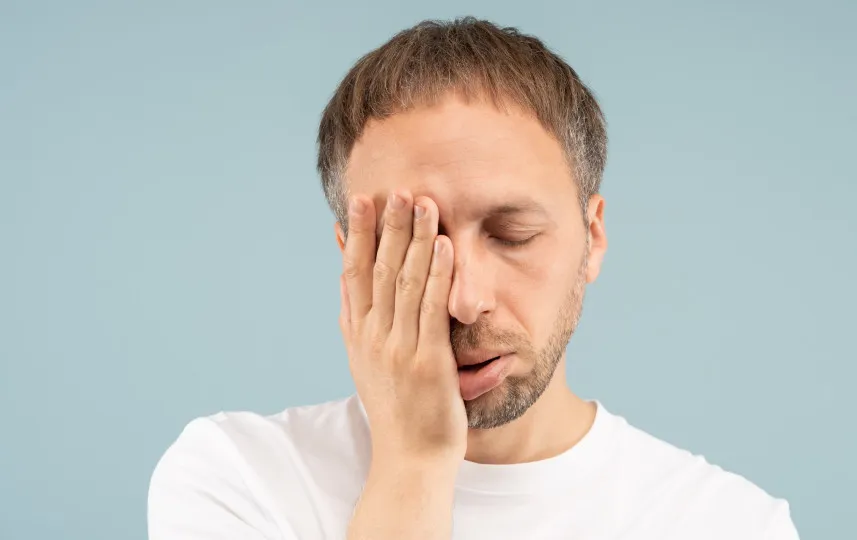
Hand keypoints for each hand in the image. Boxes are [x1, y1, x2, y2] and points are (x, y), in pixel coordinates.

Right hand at [339, 190, 466, 464]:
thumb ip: (356, 319)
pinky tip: (443, 245)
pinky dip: (437, 274)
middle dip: (386, 226)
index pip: (353, 274)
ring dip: (414, 239)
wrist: (410, 461)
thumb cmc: (395, 411)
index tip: (361, 201)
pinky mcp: (428, 361)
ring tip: (422, 202)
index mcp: (358, 335)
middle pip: (377, 270)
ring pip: (404, 282)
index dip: (356, 235)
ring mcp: (398, 349)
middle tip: (393, 188)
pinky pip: (432, 308)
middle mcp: (373, 338)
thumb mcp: (364, 362)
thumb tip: (345, 277)